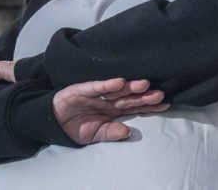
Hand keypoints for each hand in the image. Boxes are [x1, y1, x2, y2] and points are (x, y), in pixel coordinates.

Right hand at [52, 78, 169, 144]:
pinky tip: (119, 82)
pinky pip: (96, 87)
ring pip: (116, 90)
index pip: (135, 107)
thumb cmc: (76, 127)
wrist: (52, 121)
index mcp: (113, 111)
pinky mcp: (82, 90)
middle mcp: (108, 100)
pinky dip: (107, 84)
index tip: (165, 104)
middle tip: (159, 94)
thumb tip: (127, 132)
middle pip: (129, 97)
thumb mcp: (95, 135)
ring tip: (144, 84)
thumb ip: (110, 133)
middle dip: (144, 96)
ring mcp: (96, 94)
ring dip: (130, 87)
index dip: (149, 106)